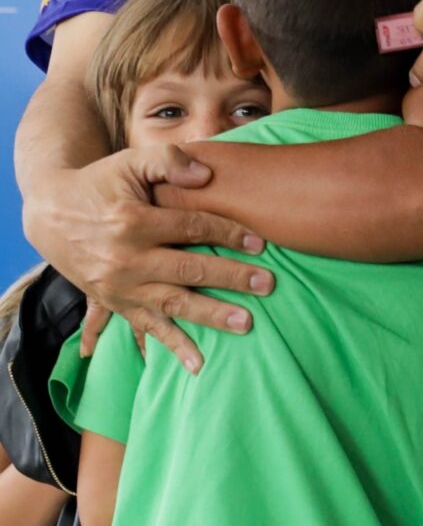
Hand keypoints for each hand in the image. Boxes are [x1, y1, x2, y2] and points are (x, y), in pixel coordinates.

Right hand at [22, 144, 273, 372]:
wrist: (51, 213)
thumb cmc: (100, 183)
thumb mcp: (130, 161)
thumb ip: (169, 161)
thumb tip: (206, 176)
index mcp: (133, 221)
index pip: (193, 228)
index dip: (229, 234)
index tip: (261, 242)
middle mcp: (126, 259)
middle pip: (190, 270)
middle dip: (232, 278)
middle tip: (268, 284)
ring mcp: (120, 286)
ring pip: (174, 304)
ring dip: (212, 315)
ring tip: (247, 323)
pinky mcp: (115, 302)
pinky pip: (147, 328)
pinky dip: (173, 347)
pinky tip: (199, 364)